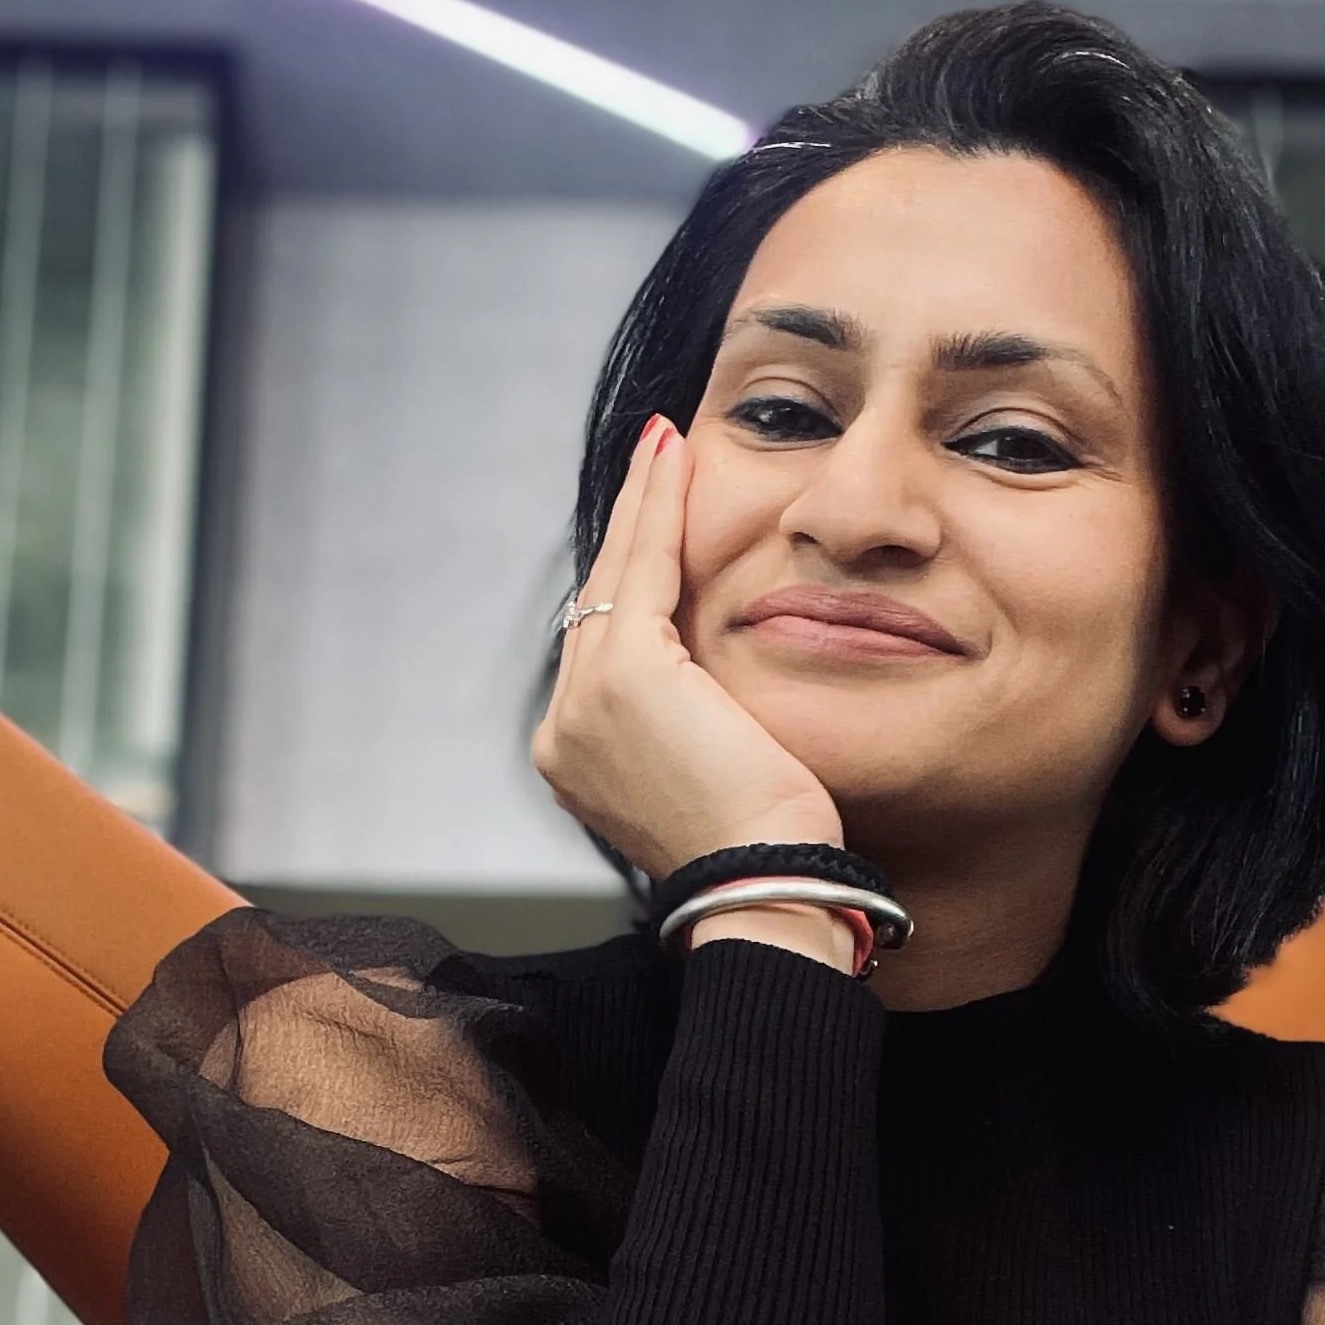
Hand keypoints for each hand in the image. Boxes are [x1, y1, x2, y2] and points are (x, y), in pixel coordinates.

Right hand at [533, 418, 841, 877]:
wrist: (763, 882)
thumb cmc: (763, 849)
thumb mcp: (711, 773)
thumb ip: (691, 721)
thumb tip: (710, 684)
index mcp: (577, 758)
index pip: (604, 645)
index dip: (628, 577)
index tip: (654, 523)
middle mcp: (562, 730)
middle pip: (598, 600)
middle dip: (629, 524)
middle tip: (658, 453)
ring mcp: (582, 703)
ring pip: (615, 577)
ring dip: (644, 501)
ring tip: (668, 442)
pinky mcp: (624, 676)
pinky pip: (643, 569)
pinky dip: (660, 507)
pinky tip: (677, 458)